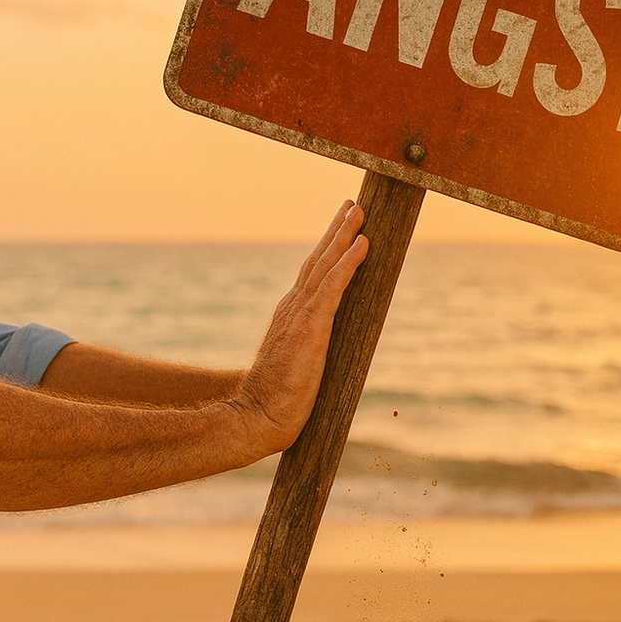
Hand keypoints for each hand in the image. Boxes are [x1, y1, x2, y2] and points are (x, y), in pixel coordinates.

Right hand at [232, 200, 366, 453]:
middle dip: (337, 231)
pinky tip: (362, 244)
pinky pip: (334, 286)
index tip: (343, 228)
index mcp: (290, 315)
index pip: (313, 275)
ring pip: (325, 265)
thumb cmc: (278, 400)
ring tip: (358, 212)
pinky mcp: (310, 326)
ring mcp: (300, 314)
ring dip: (343, 236)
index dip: (329, 249)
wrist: (258, 416)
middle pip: (318, 260)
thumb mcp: (297, 365)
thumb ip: (307, 349)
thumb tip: (323, 352)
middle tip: (352, 205)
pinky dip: (348, 262)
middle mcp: (293, 307)